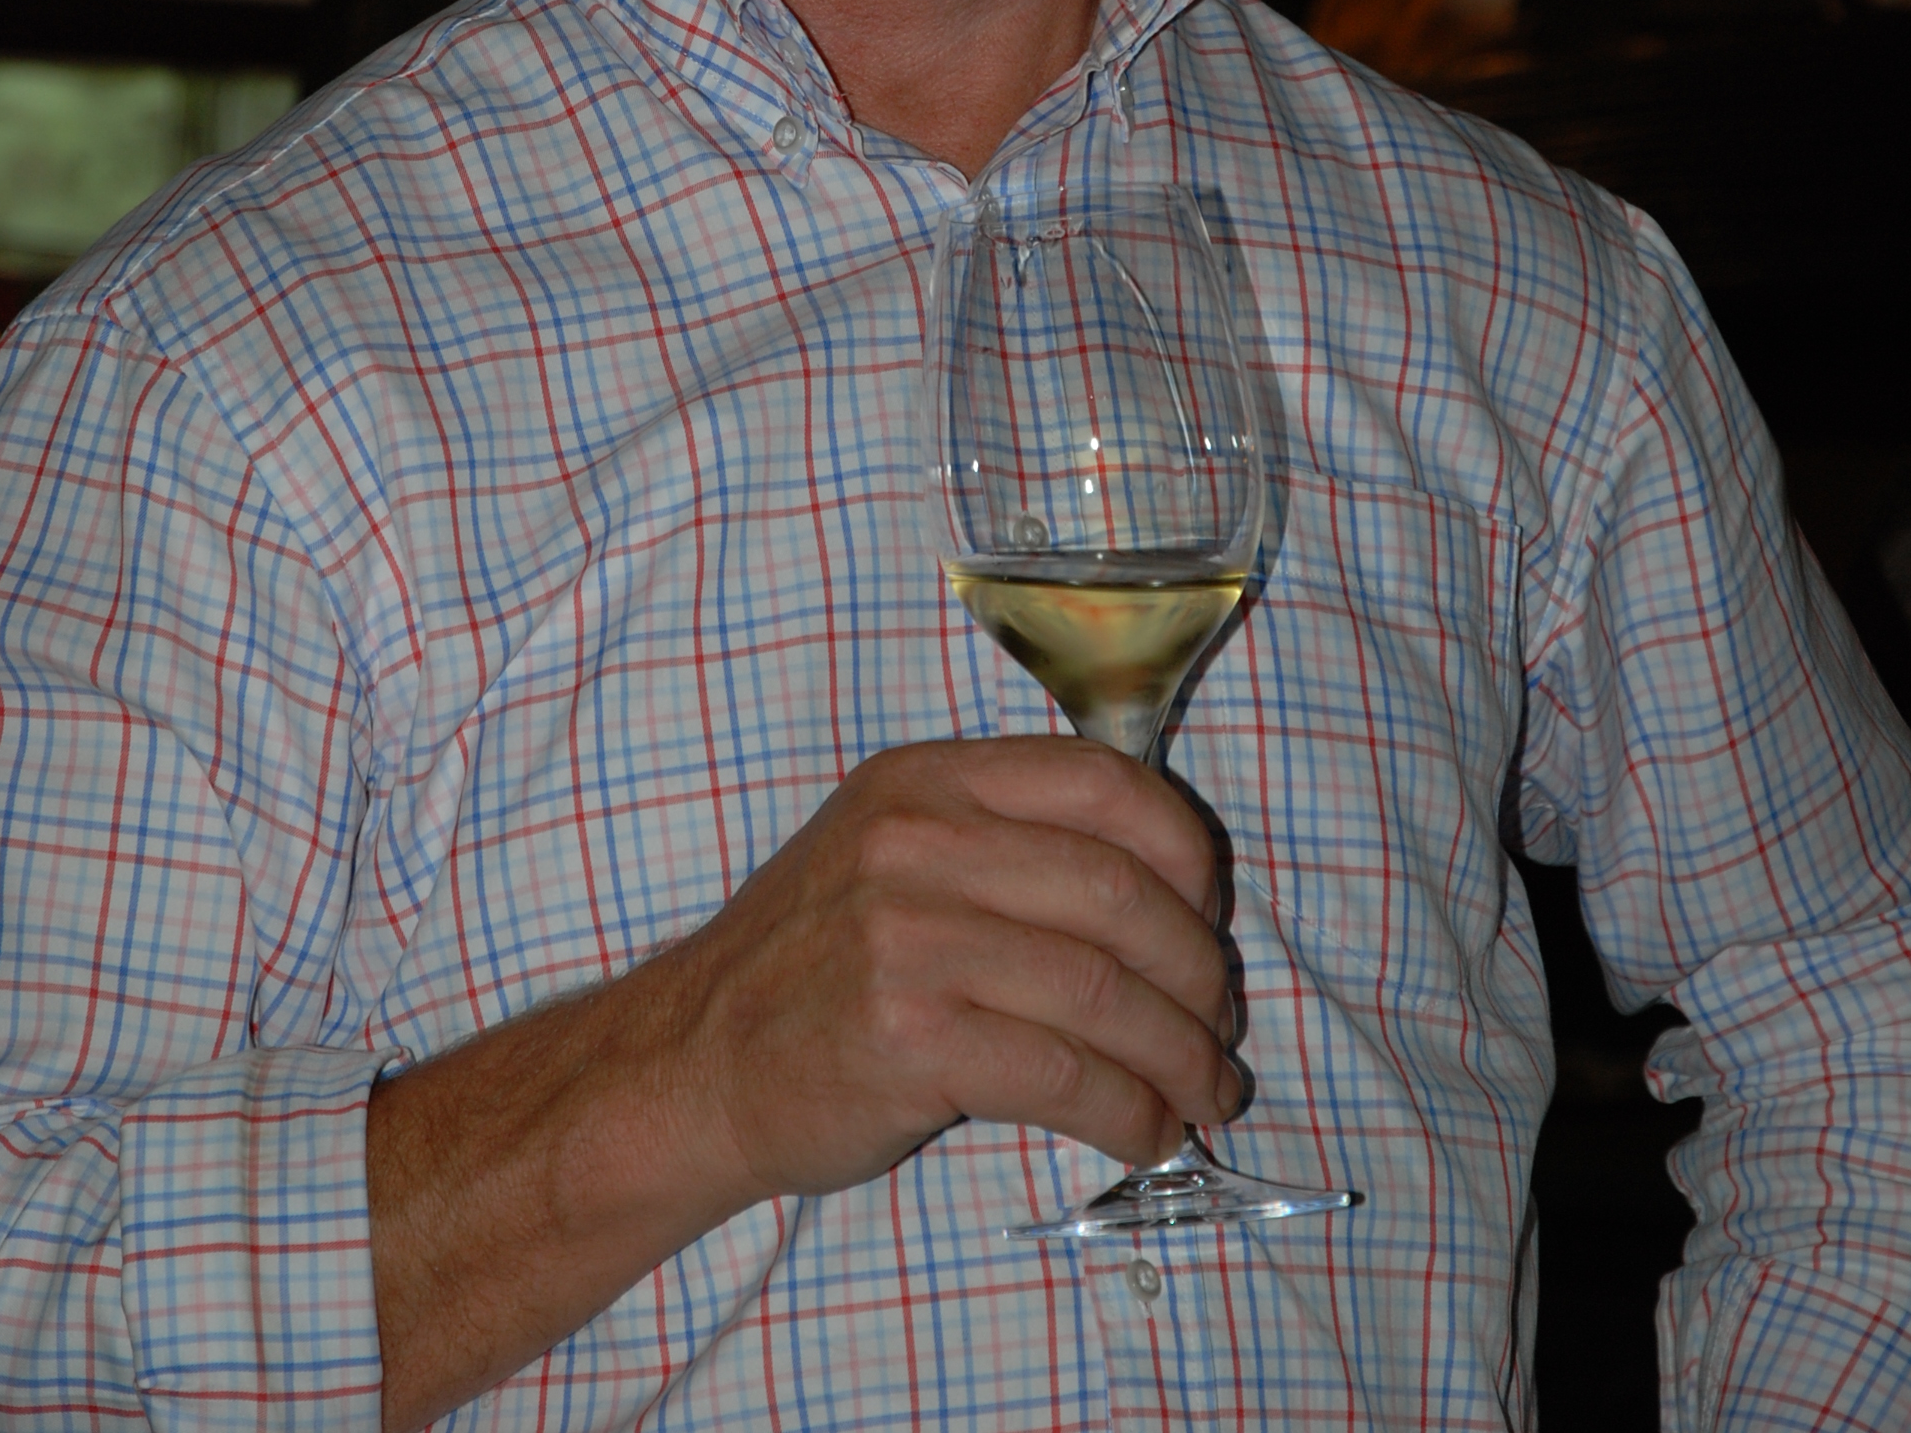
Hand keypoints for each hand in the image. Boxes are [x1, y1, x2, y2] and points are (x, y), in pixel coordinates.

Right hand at [369, 735, 1232, 1429]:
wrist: (689, 1064)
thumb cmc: (814, 964)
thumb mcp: (893, 851)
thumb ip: (1006, 841)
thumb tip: (1171, 892)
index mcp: (929, 777)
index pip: (1103, 782)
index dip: (1185, 850)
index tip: (1210, 913)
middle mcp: (918, 840)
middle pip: (1118, 892)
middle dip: (1198, 971)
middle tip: (1221, 1027)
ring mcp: (907, 937)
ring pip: (1102, 990)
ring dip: (1180, 1054)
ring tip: (1205, 1095)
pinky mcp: (906, 1039)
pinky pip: (1063, 1073)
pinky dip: (1129, 1110)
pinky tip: (1146, 1133)